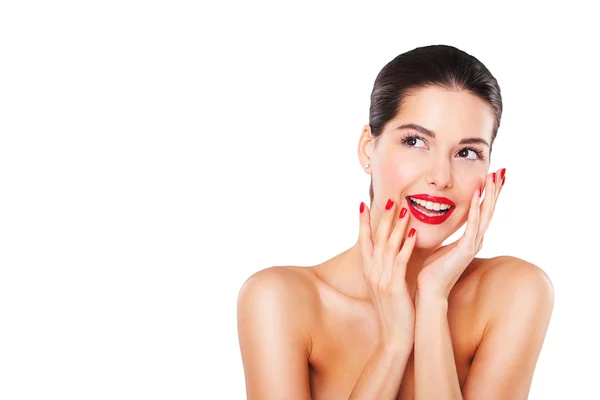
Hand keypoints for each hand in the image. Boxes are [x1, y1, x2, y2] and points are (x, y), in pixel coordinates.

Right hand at [359, 199, 417, 348]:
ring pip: (388, 247)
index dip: (363, 223)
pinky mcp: (394, 287)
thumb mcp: (385, 287)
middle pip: (376, 240)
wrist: (394, 337)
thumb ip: (385, 269)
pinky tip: (413, 233)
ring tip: (403, 209)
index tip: (362, 204)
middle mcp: (372, 273)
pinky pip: (400, 262)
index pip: (363, 242)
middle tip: (389, 199)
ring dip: (396, 227)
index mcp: (369, 272)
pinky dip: (406, 246)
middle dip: (382, 218)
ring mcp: (382, 280)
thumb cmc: (394, 312)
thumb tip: (390, 254)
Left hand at [417, 168, 505, 298]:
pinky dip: (474, 210)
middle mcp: (475, 240)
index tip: (493, 177)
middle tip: (501, 171)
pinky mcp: (465, 250)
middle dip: (495, 190)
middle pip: (489, 210)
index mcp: (469, 238)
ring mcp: (472, 245)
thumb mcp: (439, 244)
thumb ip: (443, 232)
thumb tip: (438, 218)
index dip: (488, 194)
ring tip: (493, 178)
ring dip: (489, 195)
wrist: (429, 291)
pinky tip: (477, 196)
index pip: (482, 211)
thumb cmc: (431, 269)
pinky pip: (472, 226)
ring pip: (484, 215)